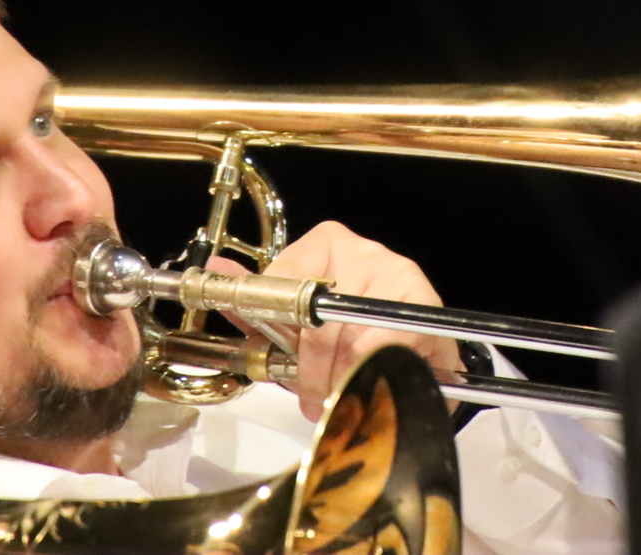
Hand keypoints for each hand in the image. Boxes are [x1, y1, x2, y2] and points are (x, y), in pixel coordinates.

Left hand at [206, 220, 461, 420]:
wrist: (413, 348)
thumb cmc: (344, 335)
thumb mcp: (293, 322)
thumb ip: (252, 303)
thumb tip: (215, 274)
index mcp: (327, 244)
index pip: (285, 282)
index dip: (279, 330)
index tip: (283, 356)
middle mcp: (364, 251)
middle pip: (318, 318)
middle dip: (310, 368)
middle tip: (309, 394)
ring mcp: (398, 275)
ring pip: (351, 338)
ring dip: (340, 378)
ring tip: (337, 395)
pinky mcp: (425, 307)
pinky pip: (386, 347)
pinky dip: (371, 373)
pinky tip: (368, 384)